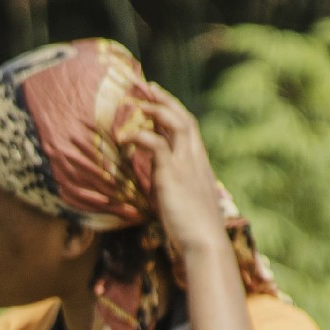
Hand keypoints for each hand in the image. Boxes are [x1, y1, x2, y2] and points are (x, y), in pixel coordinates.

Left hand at [119, 85, 228, 257]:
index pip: (189, 128)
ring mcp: (186, 164)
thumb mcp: (183, 201)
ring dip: (155, 110)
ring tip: (136, 104)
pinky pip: (156, 144)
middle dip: (165, 100)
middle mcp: (195, 159)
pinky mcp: (172, 174)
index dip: (174, 111)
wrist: (204, 242)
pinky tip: (125, 138)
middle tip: (146, 87)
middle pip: (184, 117)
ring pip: (176, 123)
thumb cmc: (193, 228)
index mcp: (199, 164)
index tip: (158, 101)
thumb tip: (159, 182)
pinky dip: (140, 136)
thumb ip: (173, 186)